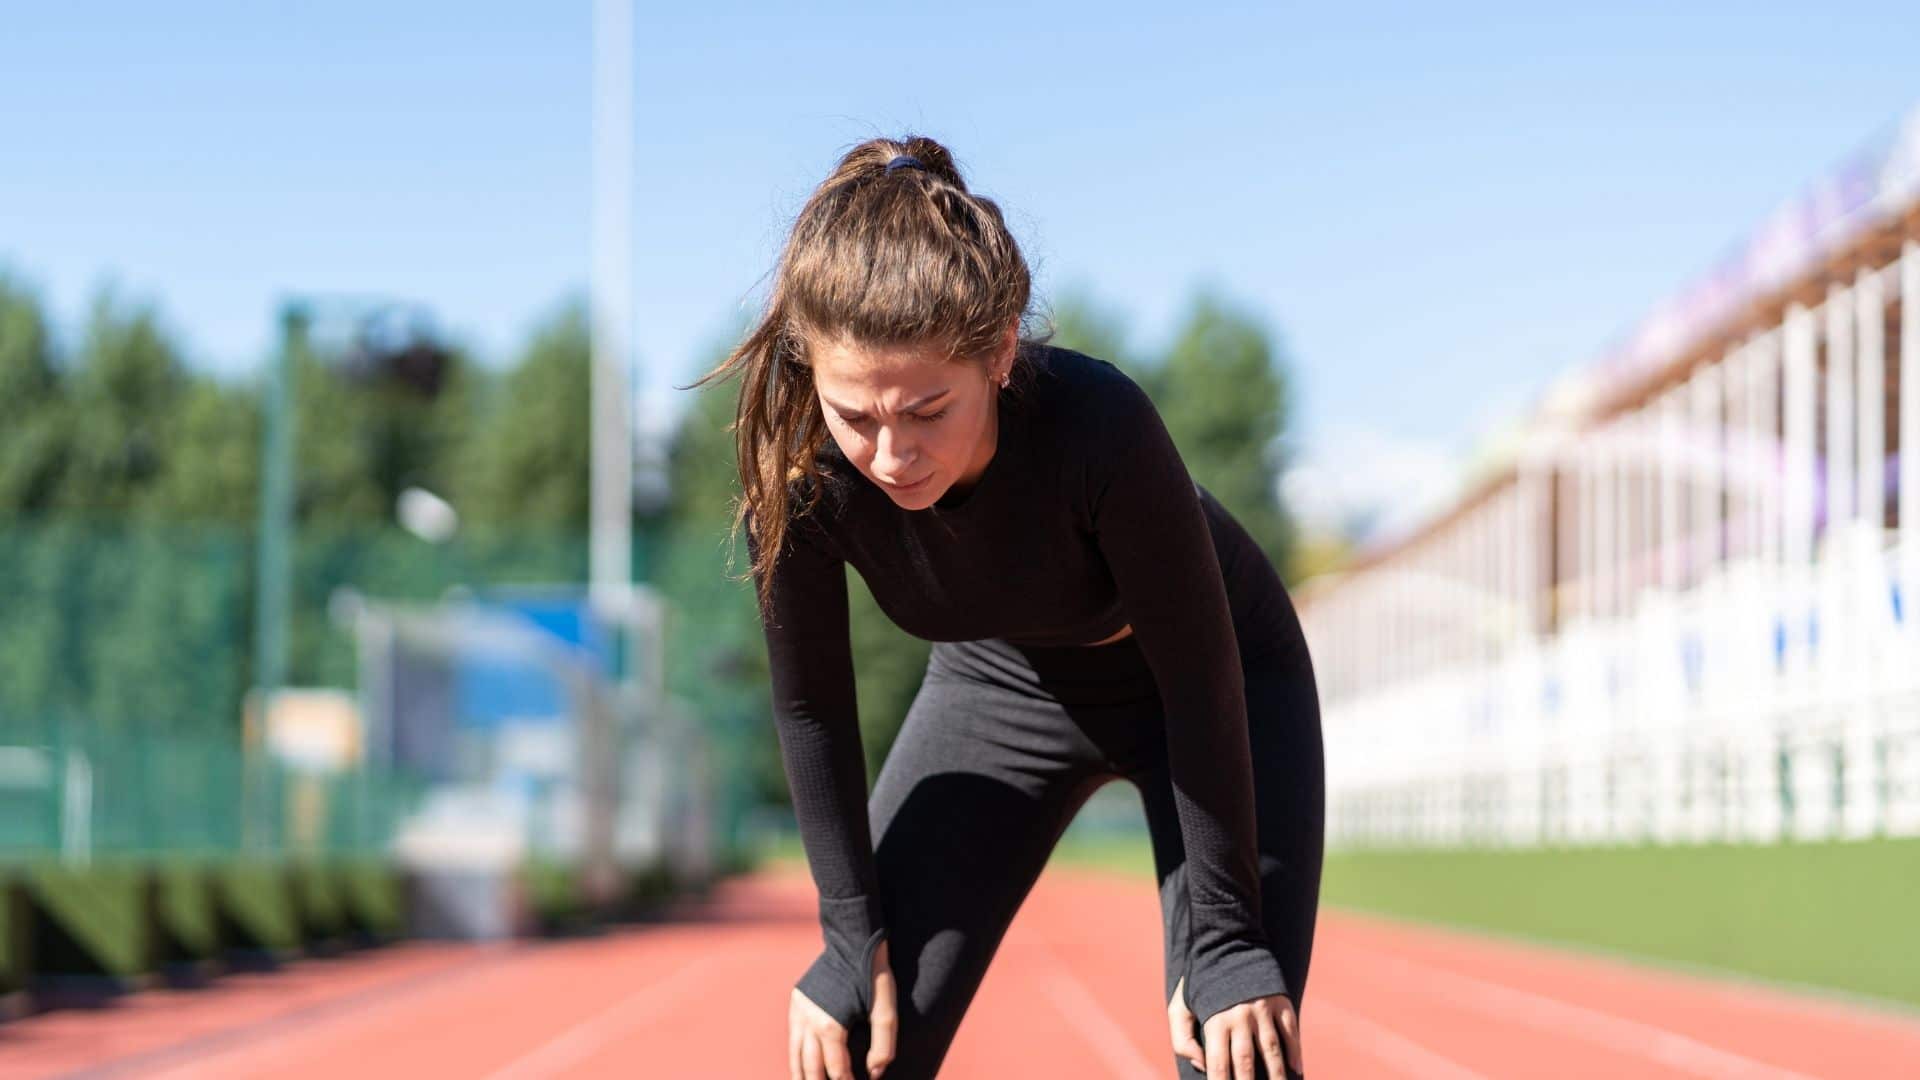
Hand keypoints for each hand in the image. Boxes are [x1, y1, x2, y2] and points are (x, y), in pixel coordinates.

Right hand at [789, 939, 896, 1079]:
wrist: (851, 939)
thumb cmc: (873, 975)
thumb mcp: (886, 1010)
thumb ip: (884, 1045)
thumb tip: (875, 1073)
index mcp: (830, 1026)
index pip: (836, 1070)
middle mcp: (808, 1021)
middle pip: (810, 1068)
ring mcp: (799, 1011)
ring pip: (796, 1056)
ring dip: (801, 1076)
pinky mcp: (796, 1002)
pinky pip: (793, 1038)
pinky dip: (796, 1057)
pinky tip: (802, 1067)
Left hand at [1169, 976, 1301, 1078]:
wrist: (1226, 943)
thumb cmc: (1200, 984)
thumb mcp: (1180, 1007)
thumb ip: (1182, 1039)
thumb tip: (1201, 1066)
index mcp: (1214, 1021)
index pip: (1218, 1065)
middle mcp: (1240, 1017)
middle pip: (1246, 1062)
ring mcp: (1263, 1009)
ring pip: (1273, 1051)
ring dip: (1277, 1076)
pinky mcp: (1281, 1001)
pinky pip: (1291, 1031)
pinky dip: (1295, 1052)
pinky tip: (1296, 1071)